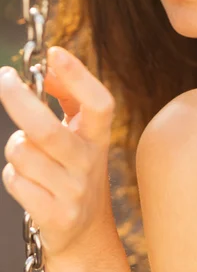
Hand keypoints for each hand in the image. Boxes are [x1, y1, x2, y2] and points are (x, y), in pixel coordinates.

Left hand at [0, 46, 116, 263]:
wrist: (86, 230)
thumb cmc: (76, 168)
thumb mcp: (81, 133)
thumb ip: (69, 97)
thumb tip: (49, 69)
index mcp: (99, 136)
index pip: (98, 104)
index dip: (79, 77)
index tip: (55, 53)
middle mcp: (90, 162)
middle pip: (47, 129)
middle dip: (18, 99)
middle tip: (5, 78)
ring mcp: (73, 191)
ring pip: (23, 153)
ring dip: (15, 146)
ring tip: (27, 153)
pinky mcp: (54, 216)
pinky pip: (15, 180)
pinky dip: (13, 174)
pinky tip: (27, 179)